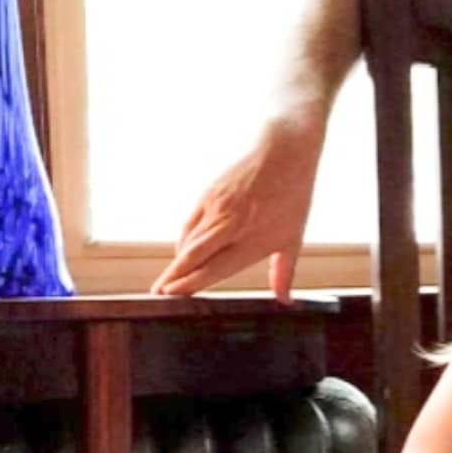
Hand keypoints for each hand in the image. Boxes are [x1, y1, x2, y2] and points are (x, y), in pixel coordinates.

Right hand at [151, 117, 320, 299]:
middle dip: (173, 278)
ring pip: (188, 241)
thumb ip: (284, 272)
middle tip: (157, 295)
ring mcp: (216, 208)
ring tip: (164, 282)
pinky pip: (189, 224)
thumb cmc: (293, 196)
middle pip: (194, 256)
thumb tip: (284, 301)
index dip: (191, 282)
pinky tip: (181, 255)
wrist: (284, 151)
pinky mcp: (208, 194)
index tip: (173, 295)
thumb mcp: (294, 237)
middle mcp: (231, 225)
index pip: (215, 267)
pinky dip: (183, 242)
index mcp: (253, 238)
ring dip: (175, 262)